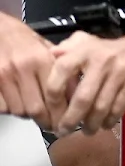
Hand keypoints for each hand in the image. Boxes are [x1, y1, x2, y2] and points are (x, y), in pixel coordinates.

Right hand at [0, 15, 58, 129]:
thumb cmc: (23, 39)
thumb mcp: (46, 48)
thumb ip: (60, 68)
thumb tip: (75, 92)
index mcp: (41, 59)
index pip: (55, 95)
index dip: (62, 113)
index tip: (67, 121)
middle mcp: (23, 69)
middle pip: (37, 109)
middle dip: (47, 121)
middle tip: (53, 126)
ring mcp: (4, 77)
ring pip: (20, 111)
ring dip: (30, 115)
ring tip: (38, 112)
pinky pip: (4, 108)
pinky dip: (12, 109)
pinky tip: (19, 103)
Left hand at [44, 31, 124, 135]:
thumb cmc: (115, 50)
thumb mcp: (90, 41)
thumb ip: (69, 47)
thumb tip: (51, 53)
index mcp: (86, 50)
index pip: (61, 72)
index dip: (54, 96)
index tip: (52, 111)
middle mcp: (102, 60)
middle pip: (82, 98)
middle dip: (71, 120)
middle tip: (65, 130)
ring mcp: (120, 73)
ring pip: (100, 107)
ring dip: (91, 124)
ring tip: (88, 129)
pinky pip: (117, 108)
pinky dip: (109, 120)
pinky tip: (105, 123)